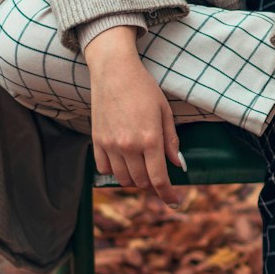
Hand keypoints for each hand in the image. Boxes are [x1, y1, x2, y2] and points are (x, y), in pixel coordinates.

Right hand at [84, 27, 184, 208]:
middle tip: (159, 179)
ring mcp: (110, 145)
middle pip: (141, 182)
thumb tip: (177, 164)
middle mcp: (129, 146)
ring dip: (134, 180)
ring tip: (142, 169)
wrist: (114, 71)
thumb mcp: (164, 111)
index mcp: (150, 139)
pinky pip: (105, 169)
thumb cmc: (143, 88)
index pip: (159, 179)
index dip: (167, 195)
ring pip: (123, 179)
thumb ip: (171, 141)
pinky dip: (115, 171)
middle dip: (153, 185)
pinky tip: (123, 161)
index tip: (173, 201)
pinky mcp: (97, 141)